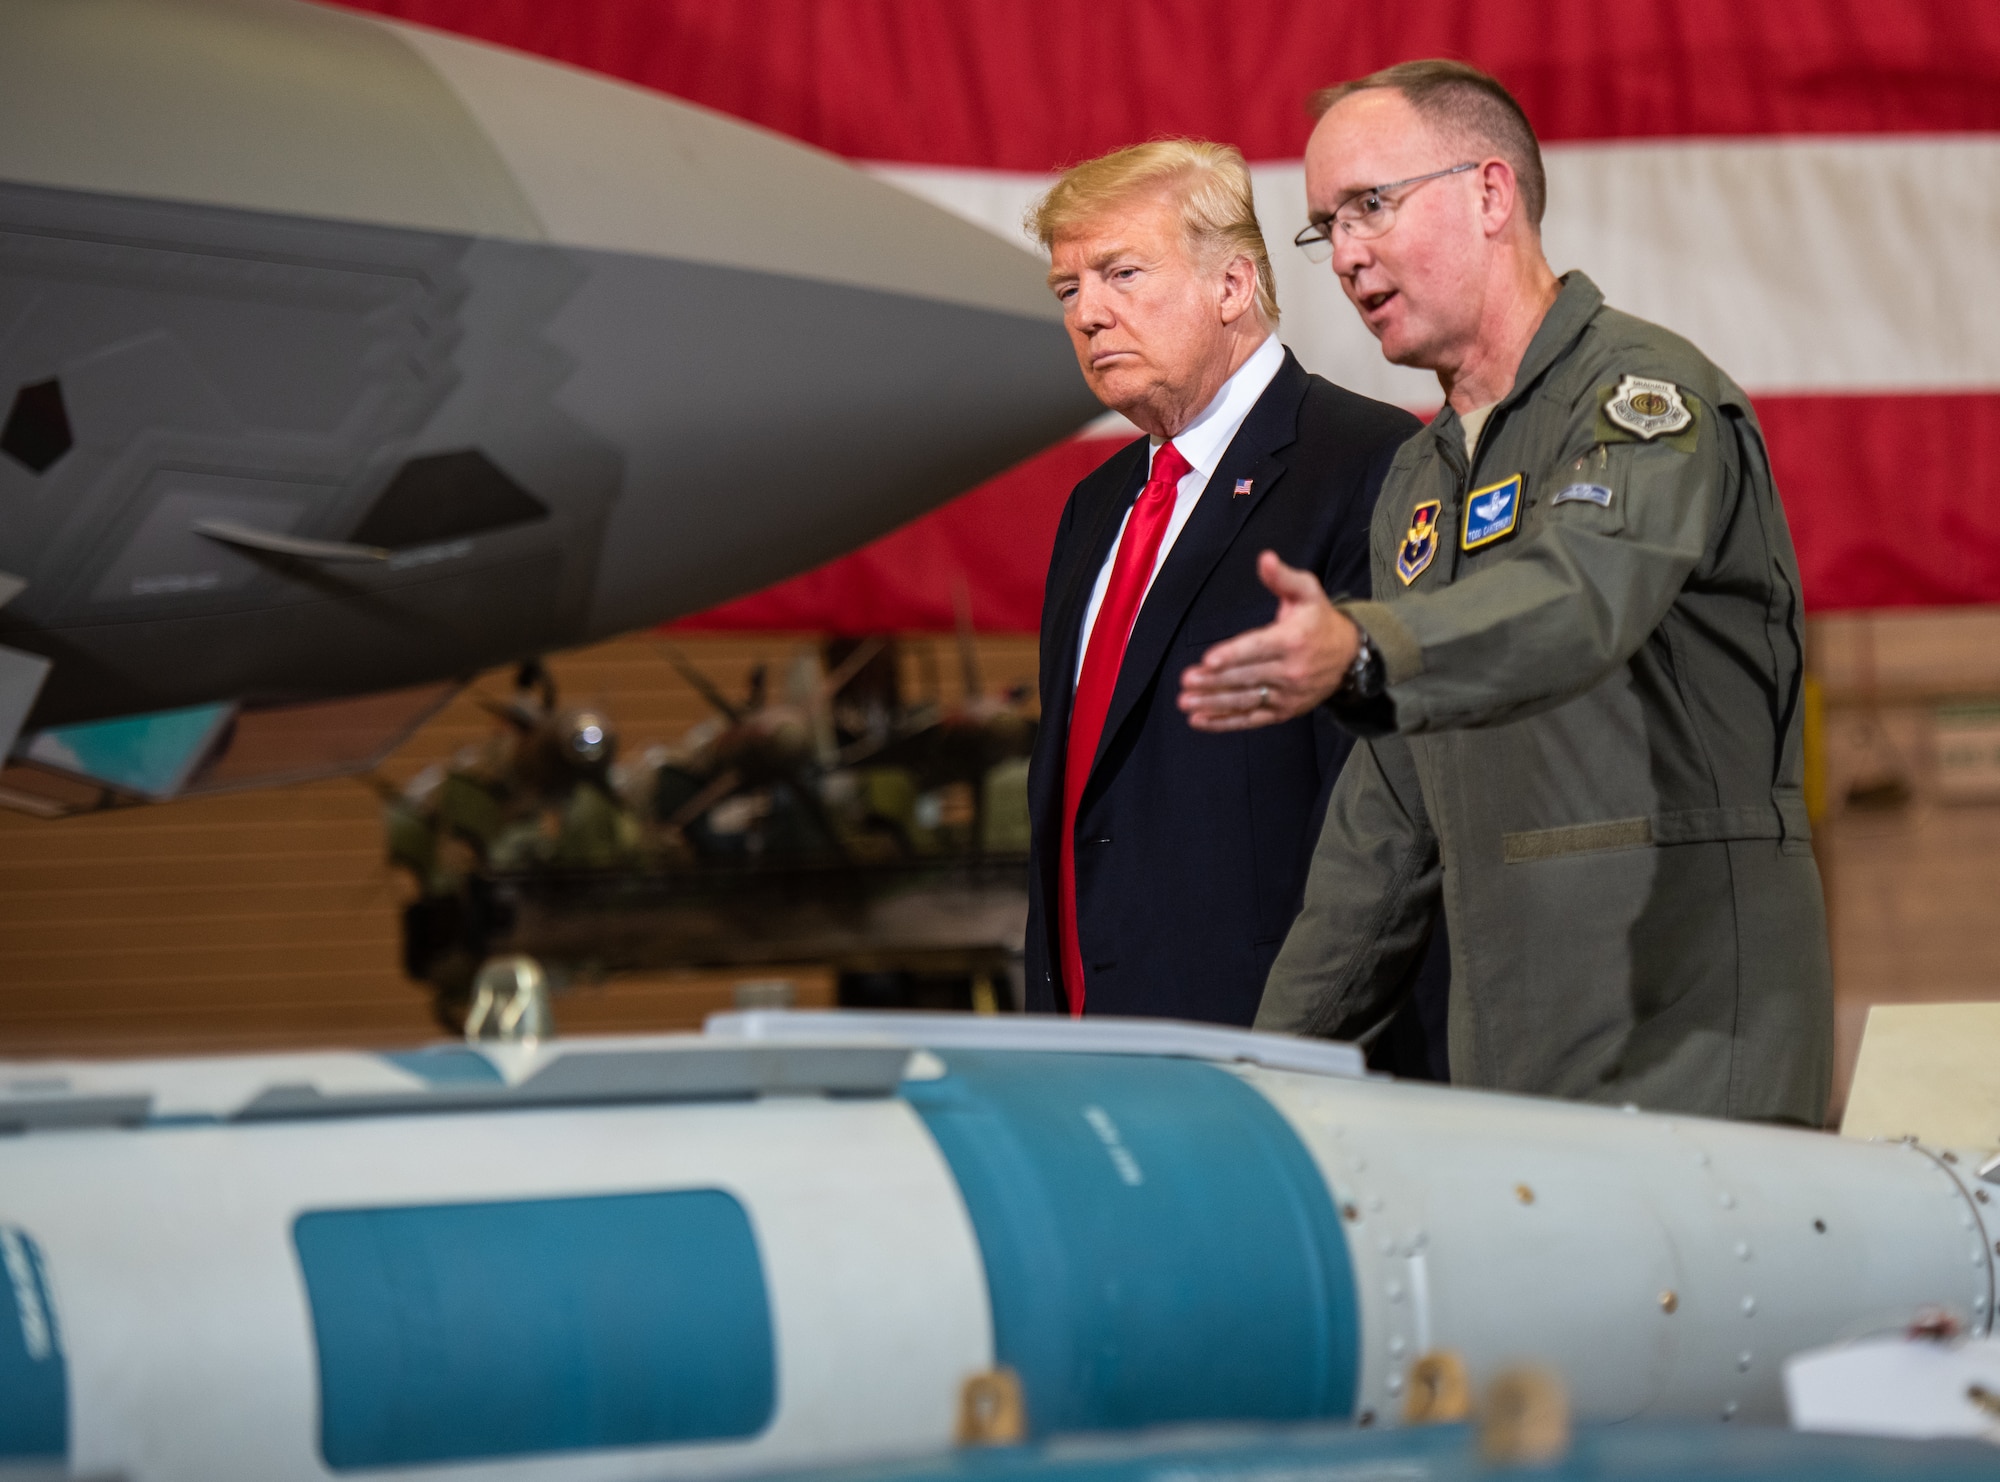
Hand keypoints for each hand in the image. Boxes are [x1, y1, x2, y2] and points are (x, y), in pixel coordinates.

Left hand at [1178, 551, 1359, 730]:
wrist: (1350, 656)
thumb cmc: (1319, 620)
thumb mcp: (1307, 591)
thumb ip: (1283, 577)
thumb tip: (1264, 558)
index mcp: (1293, 639)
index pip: (1258, 648)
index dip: (1232, 655)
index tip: (1208, 660)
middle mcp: (1291, 670)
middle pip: (1246, 677)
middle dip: (1215, 681)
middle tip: (1186, 680)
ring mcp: (1287, 695)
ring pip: (1245, 700)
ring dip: (1213, 704)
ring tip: (1186, 703)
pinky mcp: (1284, 712)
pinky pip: (1252, 719)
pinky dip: (1225, 722)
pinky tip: (1200, 720)